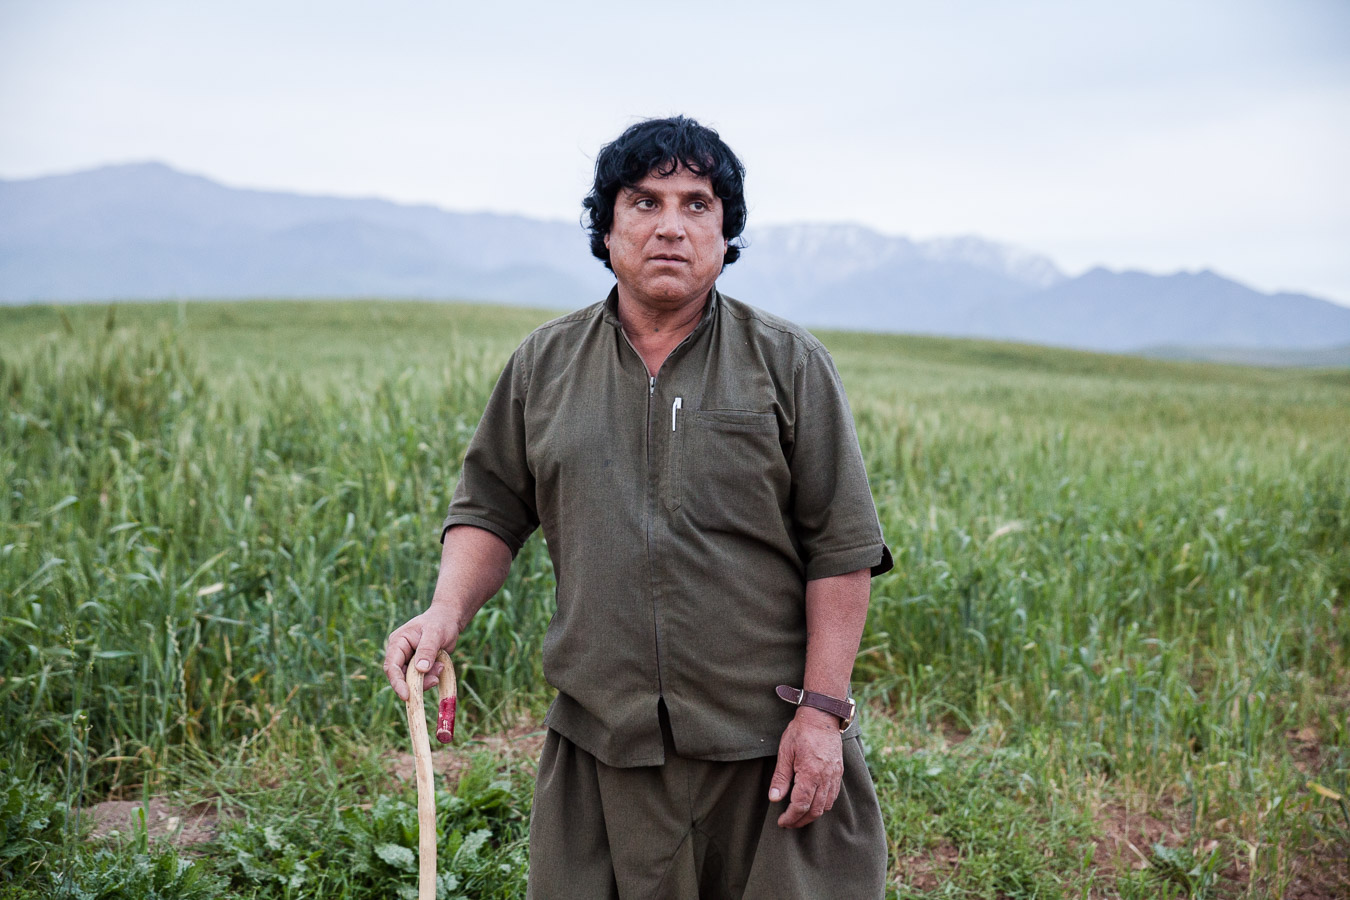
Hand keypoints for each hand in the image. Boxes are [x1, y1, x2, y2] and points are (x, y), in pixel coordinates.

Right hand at [383, 607, 460, 701]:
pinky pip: (421, 678)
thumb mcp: (435, 633)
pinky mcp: (418, 666)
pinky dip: (431, 677)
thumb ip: (427, 650)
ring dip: (427, 679)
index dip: (397, 682)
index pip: (392, 666)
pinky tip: (441, 666)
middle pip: (401, 677)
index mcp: (398, 642)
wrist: (449, 620)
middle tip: (435, 680)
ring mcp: (408, 660)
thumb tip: (421, 669)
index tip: (406, 695)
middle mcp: (400, 653)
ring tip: (441, 666)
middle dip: (416, 683)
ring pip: (412, 680)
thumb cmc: (440, 622)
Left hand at [768, 707, 844, 827]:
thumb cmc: (801, 732)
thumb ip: (780, 777)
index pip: (800, 805)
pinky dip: (824, 805)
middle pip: (815, 810)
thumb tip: (774, 798)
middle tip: (789, 823)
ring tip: (800, 816)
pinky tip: (814, 804)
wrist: (821, 716)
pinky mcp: (838, 772)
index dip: (790, 817)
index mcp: (810, 773)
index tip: (782, 822)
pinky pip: (834, 796)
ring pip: (827, 805)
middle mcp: (825, 777)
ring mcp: (834, 775)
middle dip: (801, 820)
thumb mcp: (785, 752)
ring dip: (813, 815)